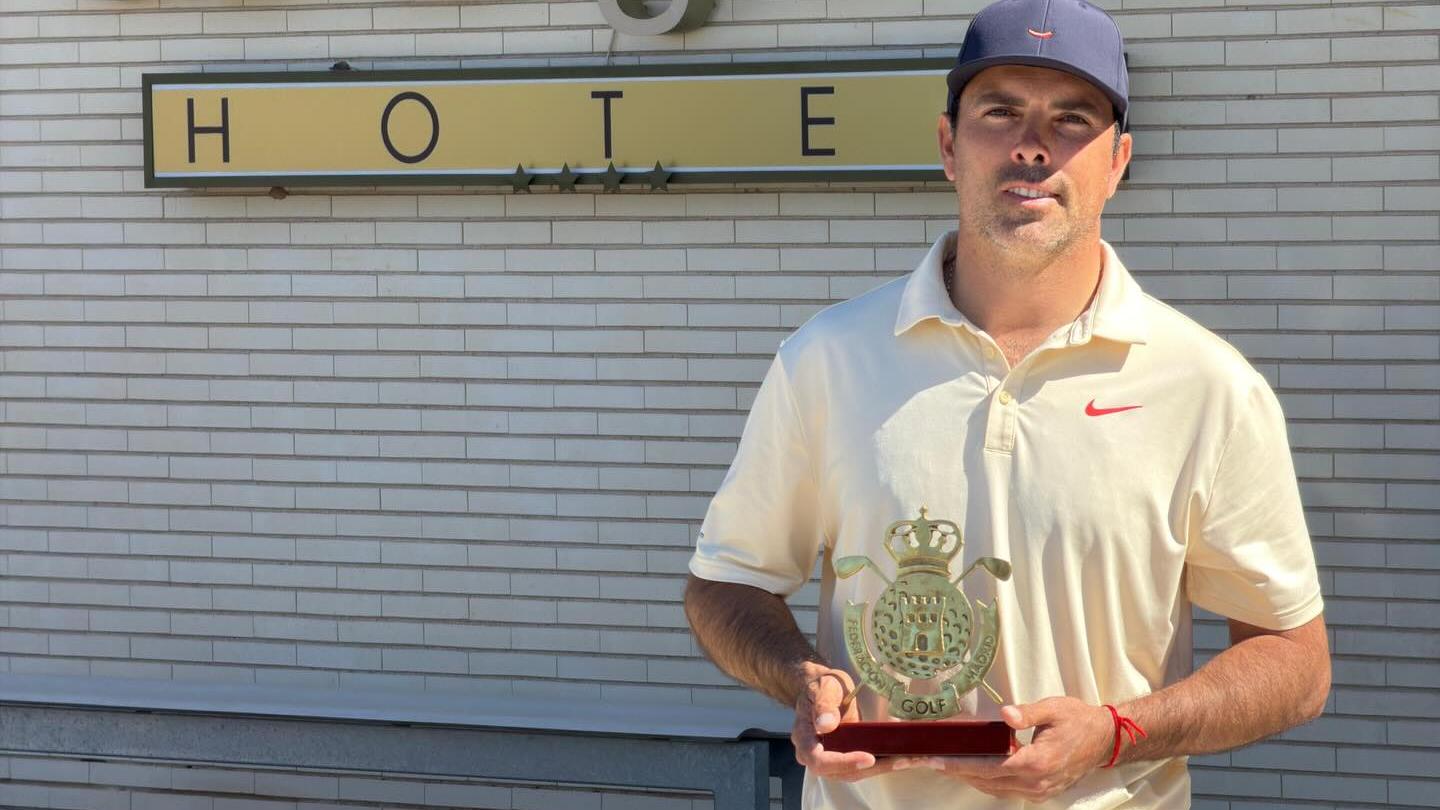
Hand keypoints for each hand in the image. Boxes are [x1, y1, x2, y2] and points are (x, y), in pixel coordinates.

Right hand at [790, 663, 910, 782]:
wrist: (821, 689)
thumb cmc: (821, 686)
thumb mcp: (823, 688)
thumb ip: (823, 704)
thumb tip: (825, 724)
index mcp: (804, 738)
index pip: (820, 760)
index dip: (844, 762)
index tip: (868, 758)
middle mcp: (815, 754)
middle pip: (842, 772)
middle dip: (874, 769)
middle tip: (902, 760)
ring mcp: (831, 759)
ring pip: (856, 773)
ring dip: (884, 768)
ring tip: (911, 760)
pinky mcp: (846, 757)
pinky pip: (863, 766)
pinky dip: (884, 764)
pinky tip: (906, 758)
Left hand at [897, 697, 1113, 801]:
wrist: (1105, 739)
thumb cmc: (1079, 720)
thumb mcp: (1054, 708)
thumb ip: (1027, 713)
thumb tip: (1004, 713)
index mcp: (1038, 762)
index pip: (990, 767)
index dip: (960, 765)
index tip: (936, 760)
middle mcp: (1036, 782)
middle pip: (987, 781)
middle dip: (957, 771)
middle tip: (929, 761)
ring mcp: (1039, 791)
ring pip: (995, 789)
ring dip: (970, 777)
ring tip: (945, 763)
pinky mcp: (1040, 792)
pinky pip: (1006, 790)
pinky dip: (987, 781)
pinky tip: (974, 769)